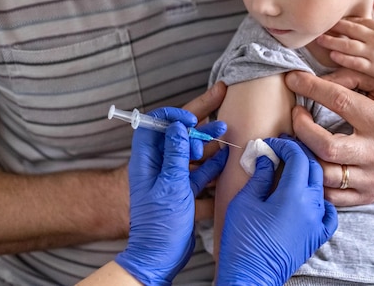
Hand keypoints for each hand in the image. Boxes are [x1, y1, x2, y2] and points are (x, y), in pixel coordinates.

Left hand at [115, 107, 228, 285]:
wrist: (160, 257)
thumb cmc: (159, 224)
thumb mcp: (170, 184)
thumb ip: (176, 154)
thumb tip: (178, 127)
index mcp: (147, 161)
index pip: (153, 126)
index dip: (171, 117)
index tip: (191, 118)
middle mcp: (158, 166)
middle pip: (178, 138)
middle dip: (198, 128)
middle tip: (220, 123)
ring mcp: (172, 179)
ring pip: (191, 154)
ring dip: (208, 145)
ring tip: (226, 133)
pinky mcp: (184, 191)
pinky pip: (200, 172)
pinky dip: (213, 165)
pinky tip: (226, 157)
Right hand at [216, 137, 337, 285]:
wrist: (250, 276)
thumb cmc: (242, 240)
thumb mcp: (246, 201)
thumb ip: (260, 175)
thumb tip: (267, 159)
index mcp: (294, 194)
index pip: (298, 157)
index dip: (285, 145)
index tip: (272, 144)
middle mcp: (312, 206)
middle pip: (313, 167)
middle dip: (299, 154)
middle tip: (282, 149)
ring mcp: (317, 222)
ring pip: (320, 186)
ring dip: (308, 173)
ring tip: (291, 169)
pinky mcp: (317, 236)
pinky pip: (329, 212)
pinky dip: (322, 200)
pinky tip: (309, 198)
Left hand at [285, 68, 373, 206]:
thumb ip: (357, 78)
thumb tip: (322, 79)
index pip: (340, 102)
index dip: (311, 88)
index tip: (293, 79)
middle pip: (326, 146)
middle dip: (302, 128)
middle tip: (296, 114)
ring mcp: (373, 179)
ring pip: (325, 175)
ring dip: (304, 155)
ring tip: (298, 139)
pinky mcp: (368, 196)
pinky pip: (331, 196)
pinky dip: (314, 180)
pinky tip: (309, 162)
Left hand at [317, 18, 373, 89]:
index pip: (360, 21)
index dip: (346, 21)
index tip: (334, 20)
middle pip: (350, 29)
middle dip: (333, 27)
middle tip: (319, 25)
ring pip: (348, 45)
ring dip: (332, 42)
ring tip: (319, 40)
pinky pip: (354, 62)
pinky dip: (342, 58)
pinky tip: (332, 56)